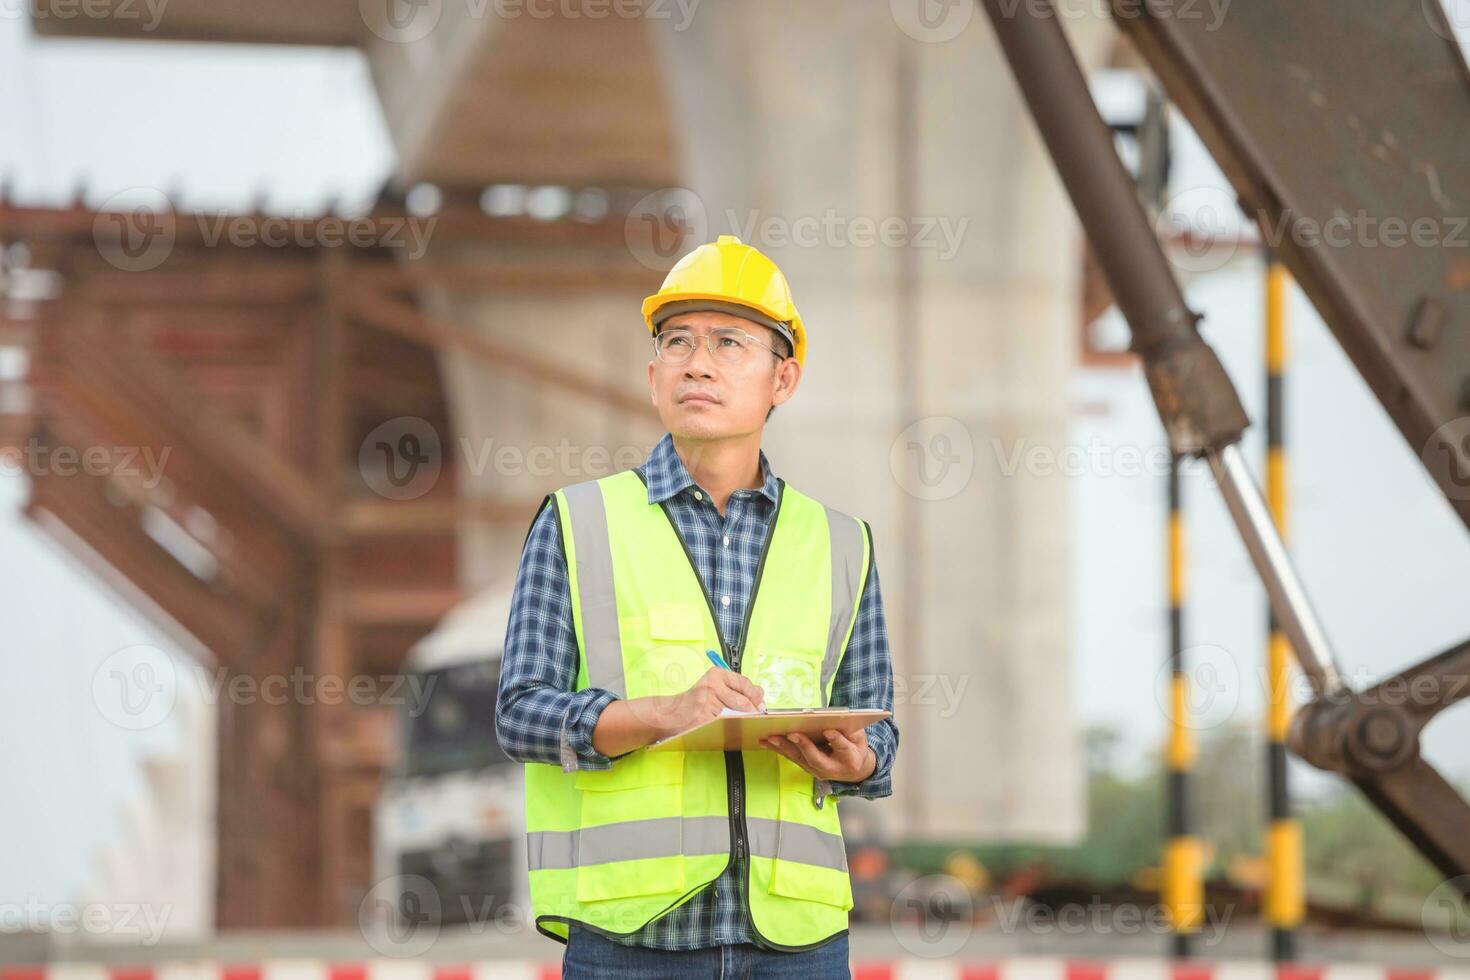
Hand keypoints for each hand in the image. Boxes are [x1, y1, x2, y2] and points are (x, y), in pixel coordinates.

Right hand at [641, 667, 765, 739]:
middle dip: (753, 711)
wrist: (669, 714)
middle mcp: (711, 685)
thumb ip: (735, 688)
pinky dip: (730, 728)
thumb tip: (760, 693)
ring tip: (742, 723)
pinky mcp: (703, 718)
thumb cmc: (695, 702)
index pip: (745, 683)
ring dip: (742, 721)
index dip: (756, 696)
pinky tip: (729, 729)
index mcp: (716, 674)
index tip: (760, 705)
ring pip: (736, 714)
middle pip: (743, 700)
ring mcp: (706, 702)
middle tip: (756, 717)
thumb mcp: (714, 688)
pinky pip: (725, 724)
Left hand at [760, 727, 875, 783]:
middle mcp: (831, 768)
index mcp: (850, 759)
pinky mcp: (806, 768)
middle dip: (803, 745)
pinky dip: (778, 749)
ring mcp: (817, 771)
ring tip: (770, 737)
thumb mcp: (859, 737)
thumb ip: (849, 729)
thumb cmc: (856, 748)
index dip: (836, 740)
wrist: (854, 771)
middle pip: (816, 757)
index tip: (829, 731)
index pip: (843, 749)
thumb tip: (835, 718)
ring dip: (783, 747)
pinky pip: (791, 757)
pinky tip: (765, 742)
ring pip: (799, 758)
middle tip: (792, 734)